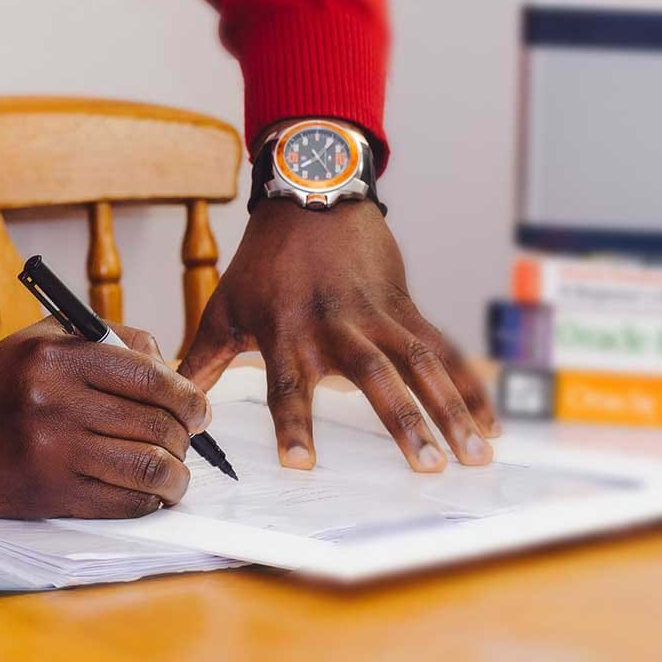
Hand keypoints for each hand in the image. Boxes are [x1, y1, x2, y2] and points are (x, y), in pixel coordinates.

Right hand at [0, 321, 210, 518]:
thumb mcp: (45, 338)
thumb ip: (111, 341)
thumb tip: (174, 373)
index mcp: (57, 355)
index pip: (152, 379)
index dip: (189, 398)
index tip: (199, 410)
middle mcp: (53, 401)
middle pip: (157, 425)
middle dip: (185, 438)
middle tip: (186, 443)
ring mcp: (50, 451)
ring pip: (148, 469)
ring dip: (175, 477)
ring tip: (174, 475)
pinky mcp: (47, 493)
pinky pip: (122, 503)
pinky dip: (148, 501)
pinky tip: (148, 494)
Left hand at [179, 197, 498, 470]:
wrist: (312, 196)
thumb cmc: (263, 261)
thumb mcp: (224, 308)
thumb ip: (200, 361)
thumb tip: (170, 402)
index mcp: (288, 332)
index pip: (288, 386)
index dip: (294, 424)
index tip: (300, 464)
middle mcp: (338, 326)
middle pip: (375, 378)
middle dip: (404, 423)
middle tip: (429, 466)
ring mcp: (379, 316)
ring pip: (424, 365)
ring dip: (453, 410)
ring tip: (476, 455)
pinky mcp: (407, 308)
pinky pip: (445, 350)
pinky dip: (471, 387)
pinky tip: (491, 425)